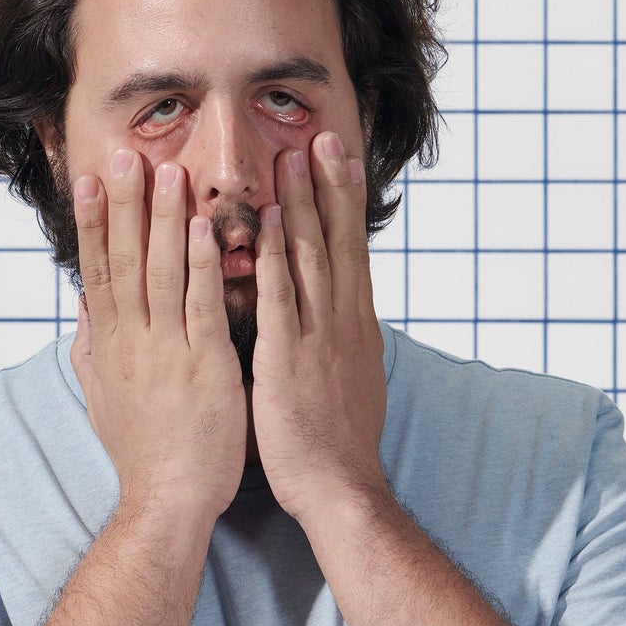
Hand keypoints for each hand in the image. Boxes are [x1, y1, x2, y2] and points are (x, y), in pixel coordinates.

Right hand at [71, 148, 246, 524]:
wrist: (168, 500)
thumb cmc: (144, 452)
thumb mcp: (102, 395)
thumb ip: (91, 346)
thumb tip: (82, 306)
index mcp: (111, 345)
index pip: (98, 270)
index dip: (95, 223)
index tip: (90, 179)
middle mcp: (132, 341)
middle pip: (124, 260)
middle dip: (124, 205)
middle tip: (124, 155)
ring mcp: (166, 353)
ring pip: (162, 274)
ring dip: (165, 221)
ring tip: (169, 173)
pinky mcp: (203, 367)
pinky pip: (199, 308)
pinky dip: (199, 267)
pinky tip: (203, 231)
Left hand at [250, 130, 389, 527]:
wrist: (340, 488)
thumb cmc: (334, 443)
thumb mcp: (343, 380)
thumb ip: (331, 342)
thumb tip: (328, 318)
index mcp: (352, 326)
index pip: (350, 251)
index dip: (344, 204)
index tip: (339, 160)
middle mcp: (342, 322)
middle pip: (339, 241)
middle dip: (329, 187)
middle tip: (323, 136)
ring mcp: (319, 338)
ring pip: (314, 258)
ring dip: (305, 206)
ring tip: (297, 158)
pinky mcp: (291, 359)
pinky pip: (284, 299)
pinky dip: (280, 259)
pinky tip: (273, 225)